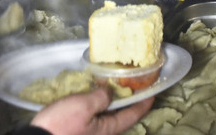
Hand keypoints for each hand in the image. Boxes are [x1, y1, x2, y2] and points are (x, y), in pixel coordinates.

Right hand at [30, 87, 152, 134]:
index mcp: (108, 128)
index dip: (144, 103)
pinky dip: (99, 104)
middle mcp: (102, 132)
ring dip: (113, 101)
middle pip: (121, 116)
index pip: (132, 115)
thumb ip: (101, 97)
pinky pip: (95, 115)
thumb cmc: (62, 124)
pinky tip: (93, 95)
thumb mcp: (84, 106)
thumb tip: (111, 93)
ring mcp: (90, 132)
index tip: (152, 92)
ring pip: (107, 115)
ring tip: (114, 86)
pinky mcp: (78, 130)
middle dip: (128, 101)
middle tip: (133, 84)